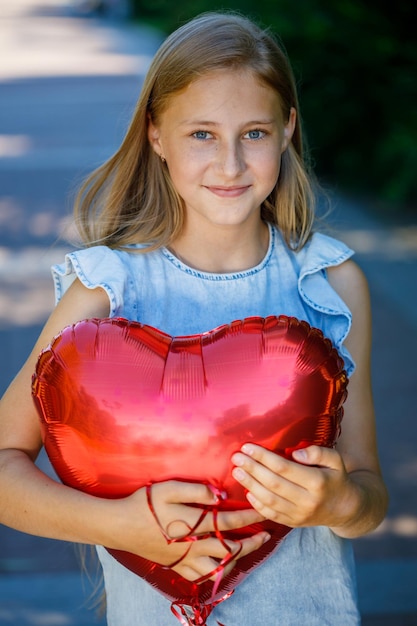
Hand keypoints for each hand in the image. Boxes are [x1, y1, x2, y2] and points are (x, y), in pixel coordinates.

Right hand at [114, 480, 268, 581]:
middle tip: (265, 536)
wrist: (120, 525)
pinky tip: (220, 563)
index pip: (229, 522)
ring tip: (245, 549)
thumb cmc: (145, 503)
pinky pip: (200, 577)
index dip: (250, 517)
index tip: (264, 510)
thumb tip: (220, 495)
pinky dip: (214, 572)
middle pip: (230, 549)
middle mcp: (193, 546)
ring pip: (218, 567)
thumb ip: (197, 491)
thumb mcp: (169, 488)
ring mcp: (184, 559)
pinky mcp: (176, 566)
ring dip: (236, 559)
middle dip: (251, 542)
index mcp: (194, 524)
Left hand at [231, 444, 357, 528]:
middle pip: (273, 484)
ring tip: (237, 471)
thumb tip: (295, 453)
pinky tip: (246, 491)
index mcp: (317, 482)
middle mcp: (307, 501)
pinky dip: (256, 504)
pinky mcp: (293, 523)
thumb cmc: (336, 478)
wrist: (346, 509)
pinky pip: (271, 515)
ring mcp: (299, 515)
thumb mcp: (336, 461)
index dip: (264, 457)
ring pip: (269, 500)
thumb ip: (318, 453)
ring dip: (250, 485)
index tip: (248, 447)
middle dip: (252, 469)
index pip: (284, 468)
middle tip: (236, 457)